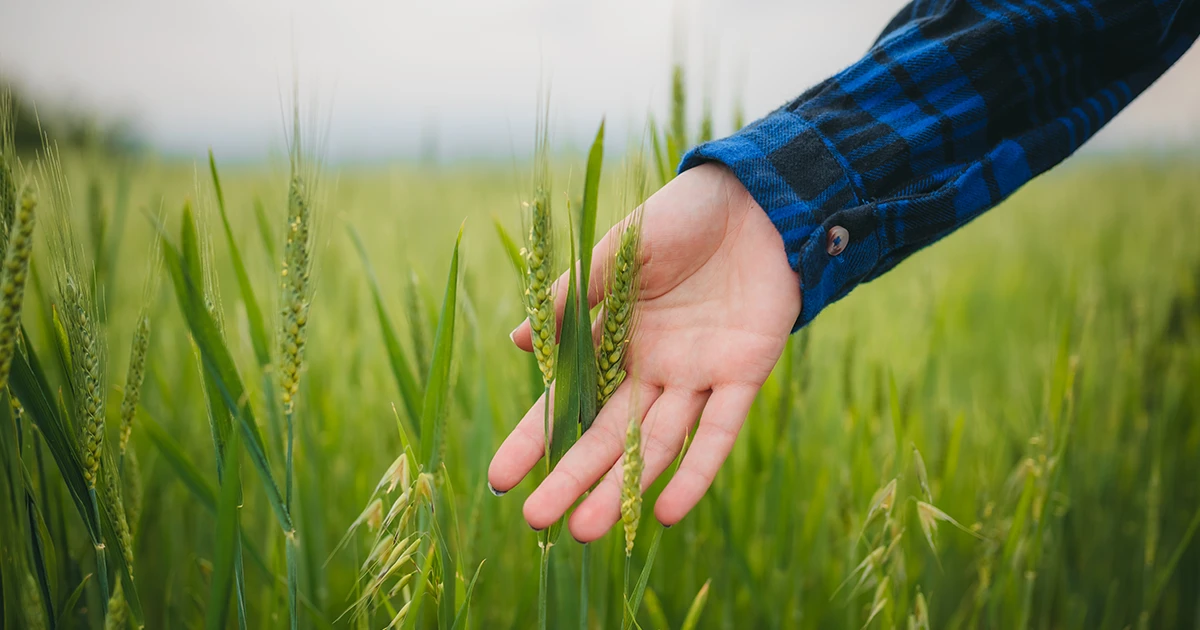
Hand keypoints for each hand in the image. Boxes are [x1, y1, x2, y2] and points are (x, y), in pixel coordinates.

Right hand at [488, 163, 800, 540]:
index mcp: (616, 338)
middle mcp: (652, 367)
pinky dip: (696, 471)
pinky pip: (718, 432)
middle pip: (606, 435)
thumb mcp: (618, 251)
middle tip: (537, 522)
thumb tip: (517, 341)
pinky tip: (668, 513)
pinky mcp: (743, 374)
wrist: (757, 198)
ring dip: (623, 487)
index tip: (500, 478)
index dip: (535, 438)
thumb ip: (573, 295)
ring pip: (653, 444)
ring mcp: (697, 375)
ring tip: (588, 531)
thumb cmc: (682, 217)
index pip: (568, 400)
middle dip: (572, 478)